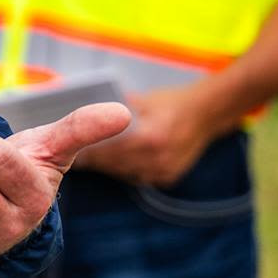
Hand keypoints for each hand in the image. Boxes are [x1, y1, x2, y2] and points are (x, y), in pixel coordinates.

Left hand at [76, 84, 220, 186]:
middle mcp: (158, 158)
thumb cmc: (170, 102)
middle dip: (93, 159)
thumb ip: (115, 110)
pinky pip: (137, 177)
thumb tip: (85, 111)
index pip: (108, 149)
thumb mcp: (143, 99)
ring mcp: (164, 170)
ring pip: (123, 173)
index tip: (70, 148)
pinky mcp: (168, 178)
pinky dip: (123, 170)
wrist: (207, 113)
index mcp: (150, 136)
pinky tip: (111, 162)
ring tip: (86, 159)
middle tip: (72, 155)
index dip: (88, 149)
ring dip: (106, 166)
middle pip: (113, 163)